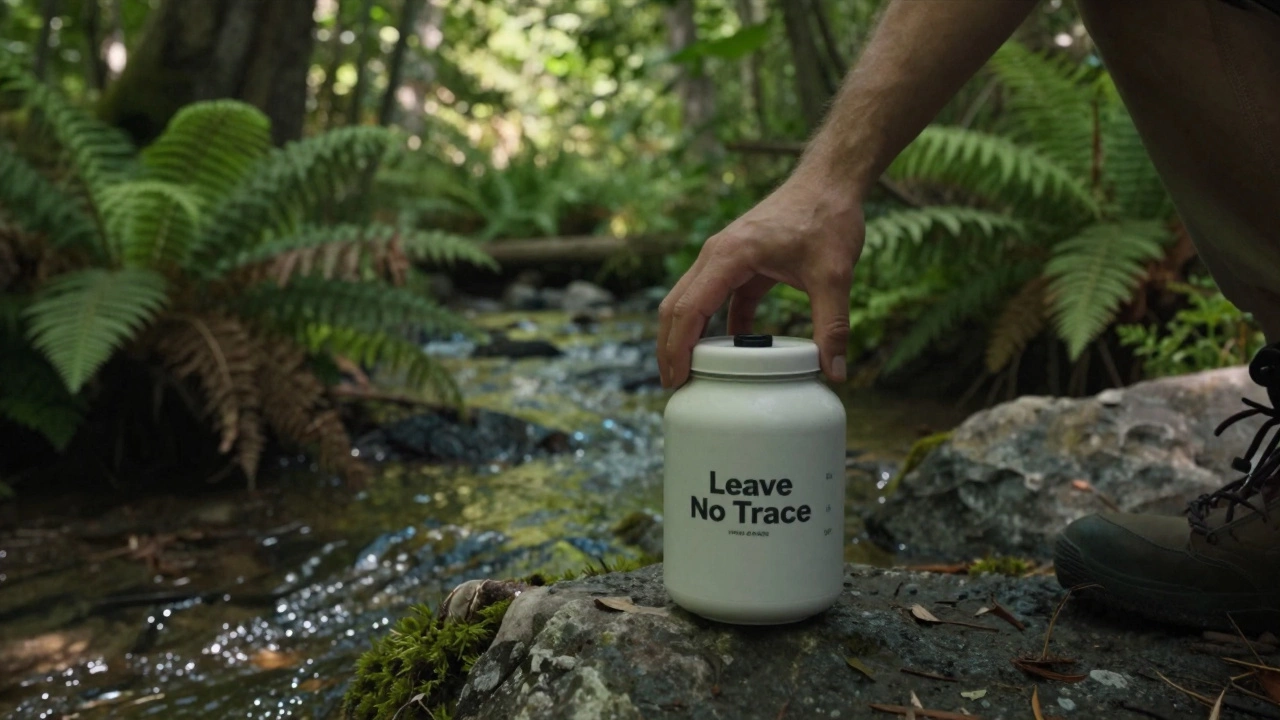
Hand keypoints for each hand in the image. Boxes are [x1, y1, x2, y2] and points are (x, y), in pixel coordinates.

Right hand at [657, 178, 864, 387]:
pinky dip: (715, 325)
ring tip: (690, 374)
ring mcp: (723, 257)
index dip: (678, 348)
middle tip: (675, 386)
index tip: (677, 380)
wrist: (830, 180)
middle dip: (670, 347)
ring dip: (686, 336)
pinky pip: (715, 298)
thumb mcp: (833, 275)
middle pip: (676, 306)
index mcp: (729, 256)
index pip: (689, 309)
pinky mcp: (737, 262)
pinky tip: (729, 352)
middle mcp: (716, 254)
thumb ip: (832, 325)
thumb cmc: (827, 216)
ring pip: (690, 301)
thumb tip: (834, 372)